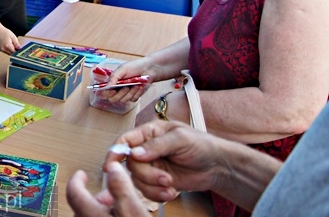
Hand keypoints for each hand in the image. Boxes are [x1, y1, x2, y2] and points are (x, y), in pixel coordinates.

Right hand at [0, 25, 20, 54]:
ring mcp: (1, 49)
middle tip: (17, 46)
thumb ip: (16, 44)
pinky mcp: (0, 49)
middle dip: (15, 51)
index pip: (15, 52)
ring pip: (9, 53)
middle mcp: (4, 49)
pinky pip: (6, 51)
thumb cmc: (4, 32)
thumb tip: (20, 48)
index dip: (18, 51)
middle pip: (12, 54)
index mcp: (7, 46)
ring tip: (12, 44)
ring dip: (12, 50)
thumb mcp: (13, 36)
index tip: (20, 49)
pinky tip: (9, 44)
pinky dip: (9, 49)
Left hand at [66, 163, 149, 216]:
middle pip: (82, 205)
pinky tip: (118, 215)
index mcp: (91, 214)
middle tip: (107, 193)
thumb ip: (121, 187)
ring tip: (116, 206)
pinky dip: (103, 215)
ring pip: (90, 213)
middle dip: (95, 196)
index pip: (73, 192)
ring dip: (100, 207)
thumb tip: (112, 166)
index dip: (77, 179)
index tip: (81, 173)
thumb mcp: (133, 210)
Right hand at [99, 58, 155, 103]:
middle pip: (113, 99)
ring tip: (136, 84)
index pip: (106, 92)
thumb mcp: (122, 69)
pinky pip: (133, 99)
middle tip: (126, 87)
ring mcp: (126, 93)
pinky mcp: (135, 96)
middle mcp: (118, 89)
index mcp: (113, 82)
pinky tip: (140, 86)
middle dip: (120, 94)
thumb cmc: (135, 66)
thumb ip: (114, 77)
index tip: (113, 90)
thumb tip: (108, 86)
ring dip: (130, 92)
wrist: (149, 68)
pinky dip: (137, 93)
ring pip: (124, 100)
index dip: (108, 93)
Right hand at [105, 120, 223, 201]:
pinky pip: (146, 191)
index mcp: (148, 133)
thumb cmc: (201, 145)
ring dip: (153, 186)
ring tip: (170, 185)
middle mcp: (145, 149)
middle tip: (165, 178)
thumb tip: (134, 153)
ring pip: (137, 180)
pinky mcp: (156, 181)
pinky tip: (171, 192)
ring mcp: (150, 166)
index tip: (110, 166)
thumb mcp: (180, 139)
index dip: (115, 152)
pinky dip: (157, 195)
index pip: (124, 141)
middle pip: (130, 165)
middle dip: (146, 174)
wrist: (217, 166)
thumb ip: (156, 145)